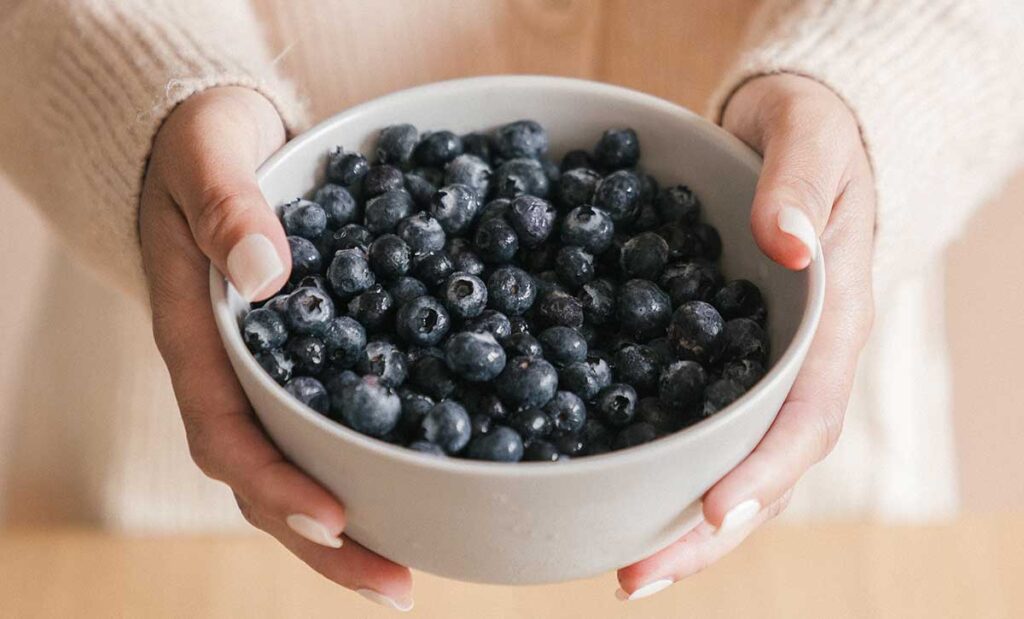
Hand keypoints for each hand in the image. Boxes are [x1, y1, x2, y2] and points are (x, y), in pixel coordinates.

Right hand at [139, 87, 412, 610]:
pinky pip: (335, 423)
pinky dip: (374, 462)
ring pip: (301, 465)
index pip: (225, 431)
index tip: (334, 516)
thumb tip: (268, 275)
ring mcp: (270, 374)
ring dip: (352, 526)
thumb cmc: (201, 143)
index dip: (274, 481)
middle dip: (326, 541)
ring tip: (410, 573)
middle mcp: (233, 372)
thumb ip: (226, 206)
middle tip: (396, 588)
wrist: (216, 140)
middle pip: (266, 478)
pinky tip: (430, 483)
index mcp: (199, 335)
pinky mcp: (310, 359)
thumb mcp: (206, 153)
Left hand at [616, 74, 875, 598]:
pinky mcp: (719, 361)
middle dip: (704, 532)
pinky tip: (609, 494)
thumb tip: (783, 243)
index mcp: (830, 323)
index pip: (805, 417)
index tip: (713, 514)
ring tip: (620, 570)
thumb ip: (800, 184)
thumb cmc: (811, 132)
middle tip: (634, 578)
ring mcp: (757, 370)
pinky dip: (659, 470)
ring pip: (729, 466)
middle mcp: (796, 364)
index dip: (763, 472)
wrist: (795, 134)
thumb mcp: (811, 138)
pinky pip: (696, 427)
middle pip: (765, 471)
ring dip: (679, 525)